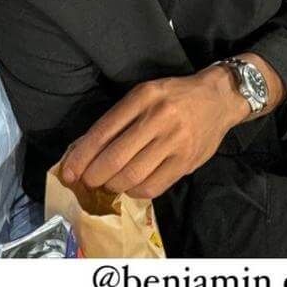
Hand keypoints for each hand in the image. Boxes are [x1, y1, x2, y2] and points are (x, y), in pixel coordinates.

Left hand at [59, 69, 243, 197]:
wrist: (218, 98)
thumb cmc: (173, 96)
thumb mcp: (144, 95)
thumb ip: (118, 119)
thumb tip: (83, 149)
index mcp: (142, 97)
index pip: (103, 132)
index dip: (81, 157)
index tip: (68, 171)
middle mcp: (158, 117)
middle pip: (115, 158)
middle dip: (94, 176)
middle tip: (87, 181)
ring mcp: (175, 141)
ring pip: (132, 176)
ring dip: (113, 185)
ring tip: (108, 184)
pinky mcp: (186, 161)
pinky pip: (153, 186)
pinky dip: (135, 191)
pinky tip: (131, 187)